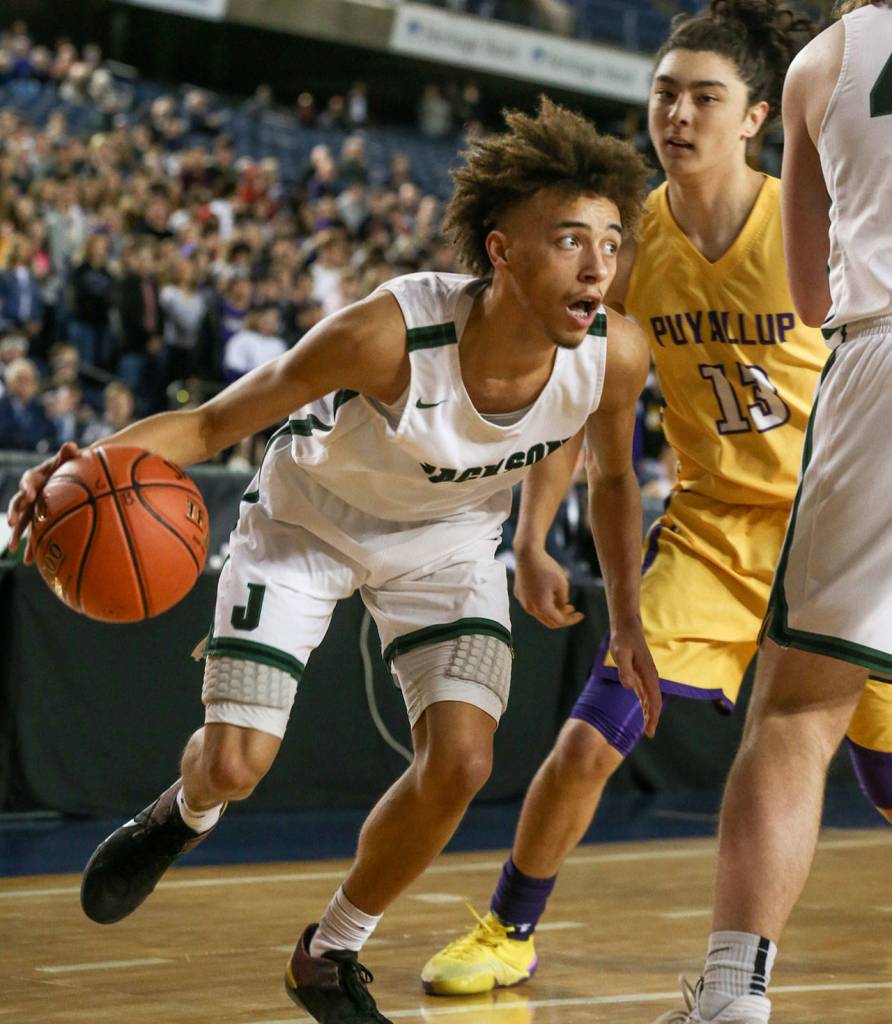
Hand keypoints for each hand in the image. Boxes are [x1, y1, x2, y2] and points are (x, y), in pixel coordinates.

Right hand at [6, 441, 80, 562]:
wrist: (74, 474)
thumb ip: (69, 454)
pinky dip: (32, 547)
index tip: (29, 494)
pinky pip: (34, 533)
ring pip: (23, 521)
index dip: (27, 487)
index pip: (29, 480)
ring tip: (13, 547)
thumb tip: (70, 445)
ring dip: (17, 534)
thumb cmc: (73, 465)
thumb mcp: (71, 458)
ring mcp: (34, 507)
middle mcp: (33, 492)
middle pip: (20, 503)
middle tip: (13, 522)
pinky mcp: (40, 519)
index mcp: (38, 476)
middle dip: (16, 513)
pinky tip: (29, 561)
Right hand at [514, 547, 583, 628]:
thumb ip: (563, 601)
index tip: (582, 614)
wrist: (527, 554)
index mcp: (542, 608)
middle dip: (562, 617)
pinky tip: (549, 593)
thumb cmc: (547, 567)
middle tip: (572, 609)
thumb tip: (562, 609)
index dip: (572, 619)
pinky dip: (543, 604)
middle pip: (549, 621)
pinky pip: (533, 604)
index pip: (560, 621)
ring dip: (552, 610)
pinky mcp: (519, 594)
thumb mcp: (562, 584)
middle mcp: (530, 608)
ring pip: (540, 614)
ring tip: (561, 600)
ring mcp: (523, 602)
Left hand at [610, 620, 661, 737]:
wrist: (626, 627)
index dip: (653, 716)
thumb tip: (629, 687)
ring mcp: (647, 675)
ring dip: (650, 712)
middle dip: (653, 718)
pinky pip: (646, 692)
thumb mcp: (620, 653)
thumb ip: (624, 670)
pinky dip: (646, 703)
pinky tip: (644, 711)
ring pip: (652, 698)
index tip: (650, 731)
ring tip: (648, 728)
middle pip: (655, 701)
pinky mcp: (641, 673)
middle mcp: (651, 676)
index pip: (654, 700)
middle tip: (649, 734)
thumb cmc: (622, 639)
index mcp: (648, 674)